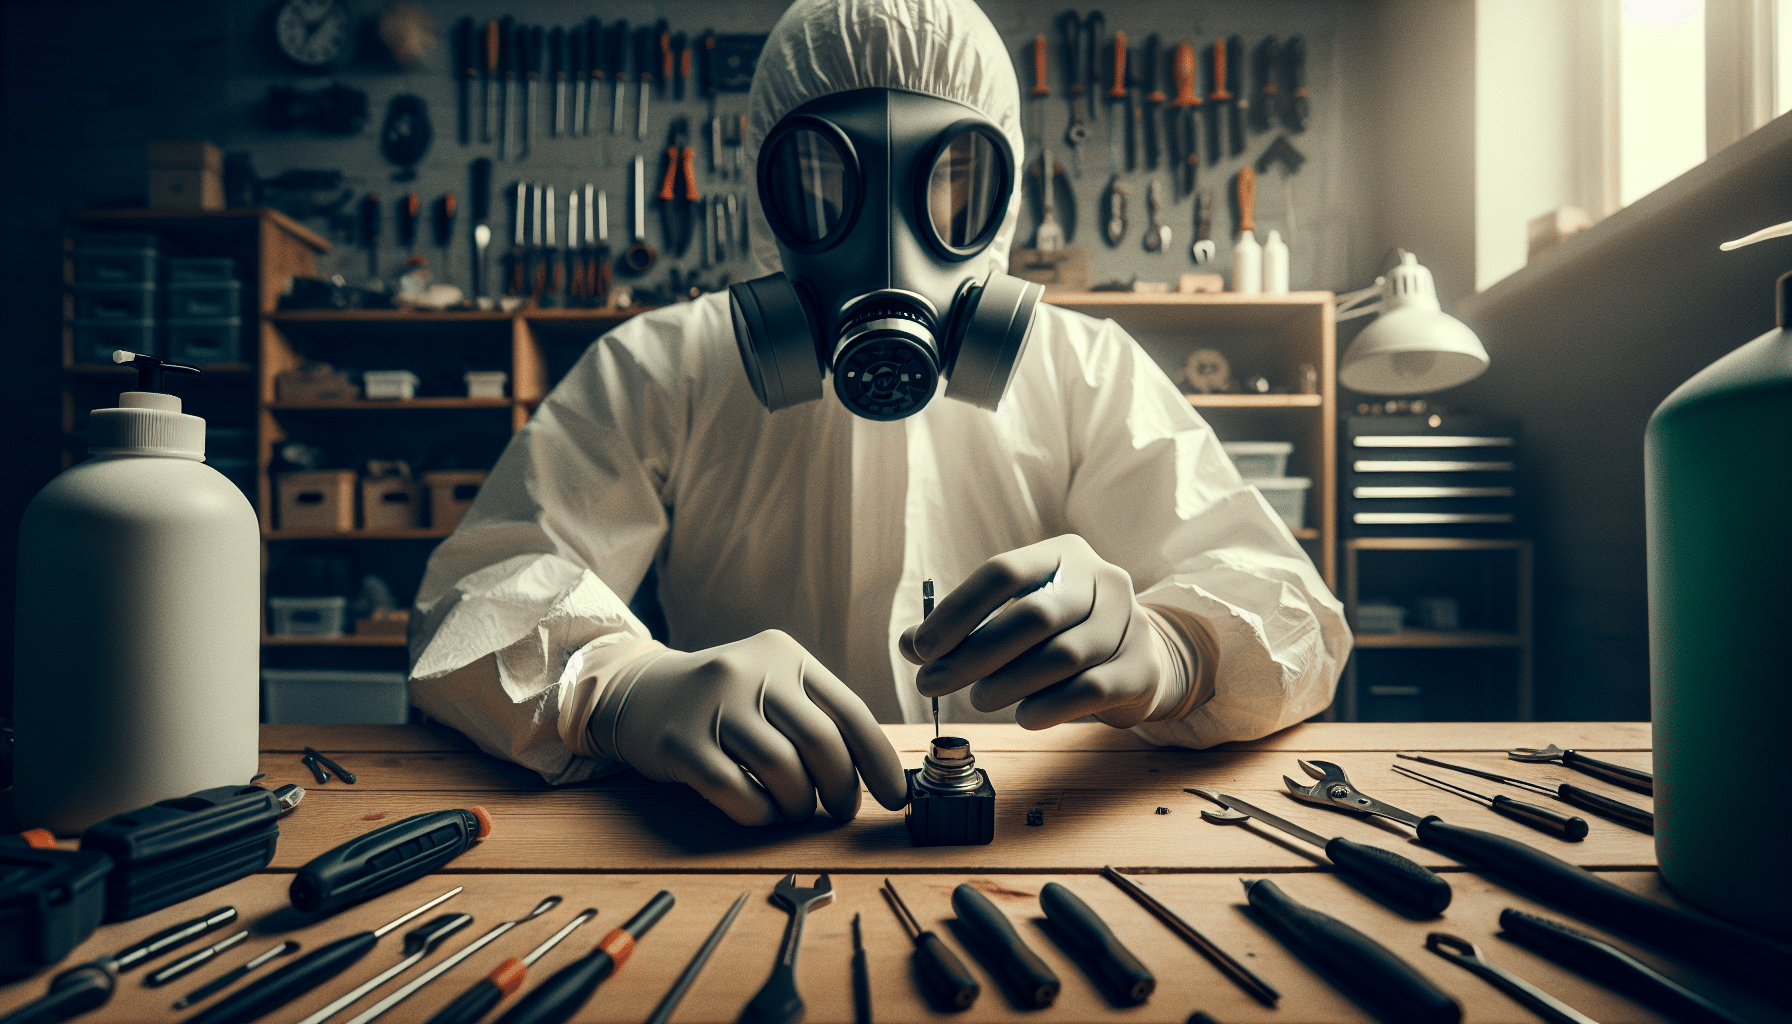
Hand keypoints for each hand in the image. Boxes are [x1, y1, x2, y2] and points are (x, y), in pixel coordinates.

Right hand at [589, 630, 909, 825]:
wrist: (637, 691)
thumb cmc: (722, 700)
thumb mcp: (771, 684)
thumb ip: (816, 715)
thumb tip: (873, 774)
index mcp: (785, 656)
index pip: (850, 712)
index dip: (879, 761)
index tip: (895, 797)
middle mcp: (751, 672)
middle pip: (821, 743)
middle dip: (841, 788)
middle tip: (839, 810)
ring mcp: (713, 706)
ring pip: (782, 771)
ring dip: (798, 805)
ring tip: (794, 809)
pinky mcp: (680, 743)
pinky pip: (737, 792)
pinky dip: (758, 813)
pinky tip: (760, 811)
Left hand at [900, 535, 1172, 729]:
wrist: (1137, 660)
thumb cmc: (1061, 636)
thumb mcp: (1015, 620)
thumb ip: (964, 630)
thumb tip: (910, 645)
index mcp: (1064, 555)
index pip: (1003, 572)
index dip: (957, 611)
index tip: (920, 649)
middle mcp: (1103, 580)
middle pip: (1034, 615)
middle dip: (974, 655)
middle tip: (932, 684)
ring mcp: (1129, 623)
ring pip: (1061, 655)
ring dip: (1008, 683)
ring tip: (978, 700)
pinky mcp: (1141, 668)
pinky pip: (1089, 689)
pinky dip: (1047, 707)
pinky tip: (1023, 716)